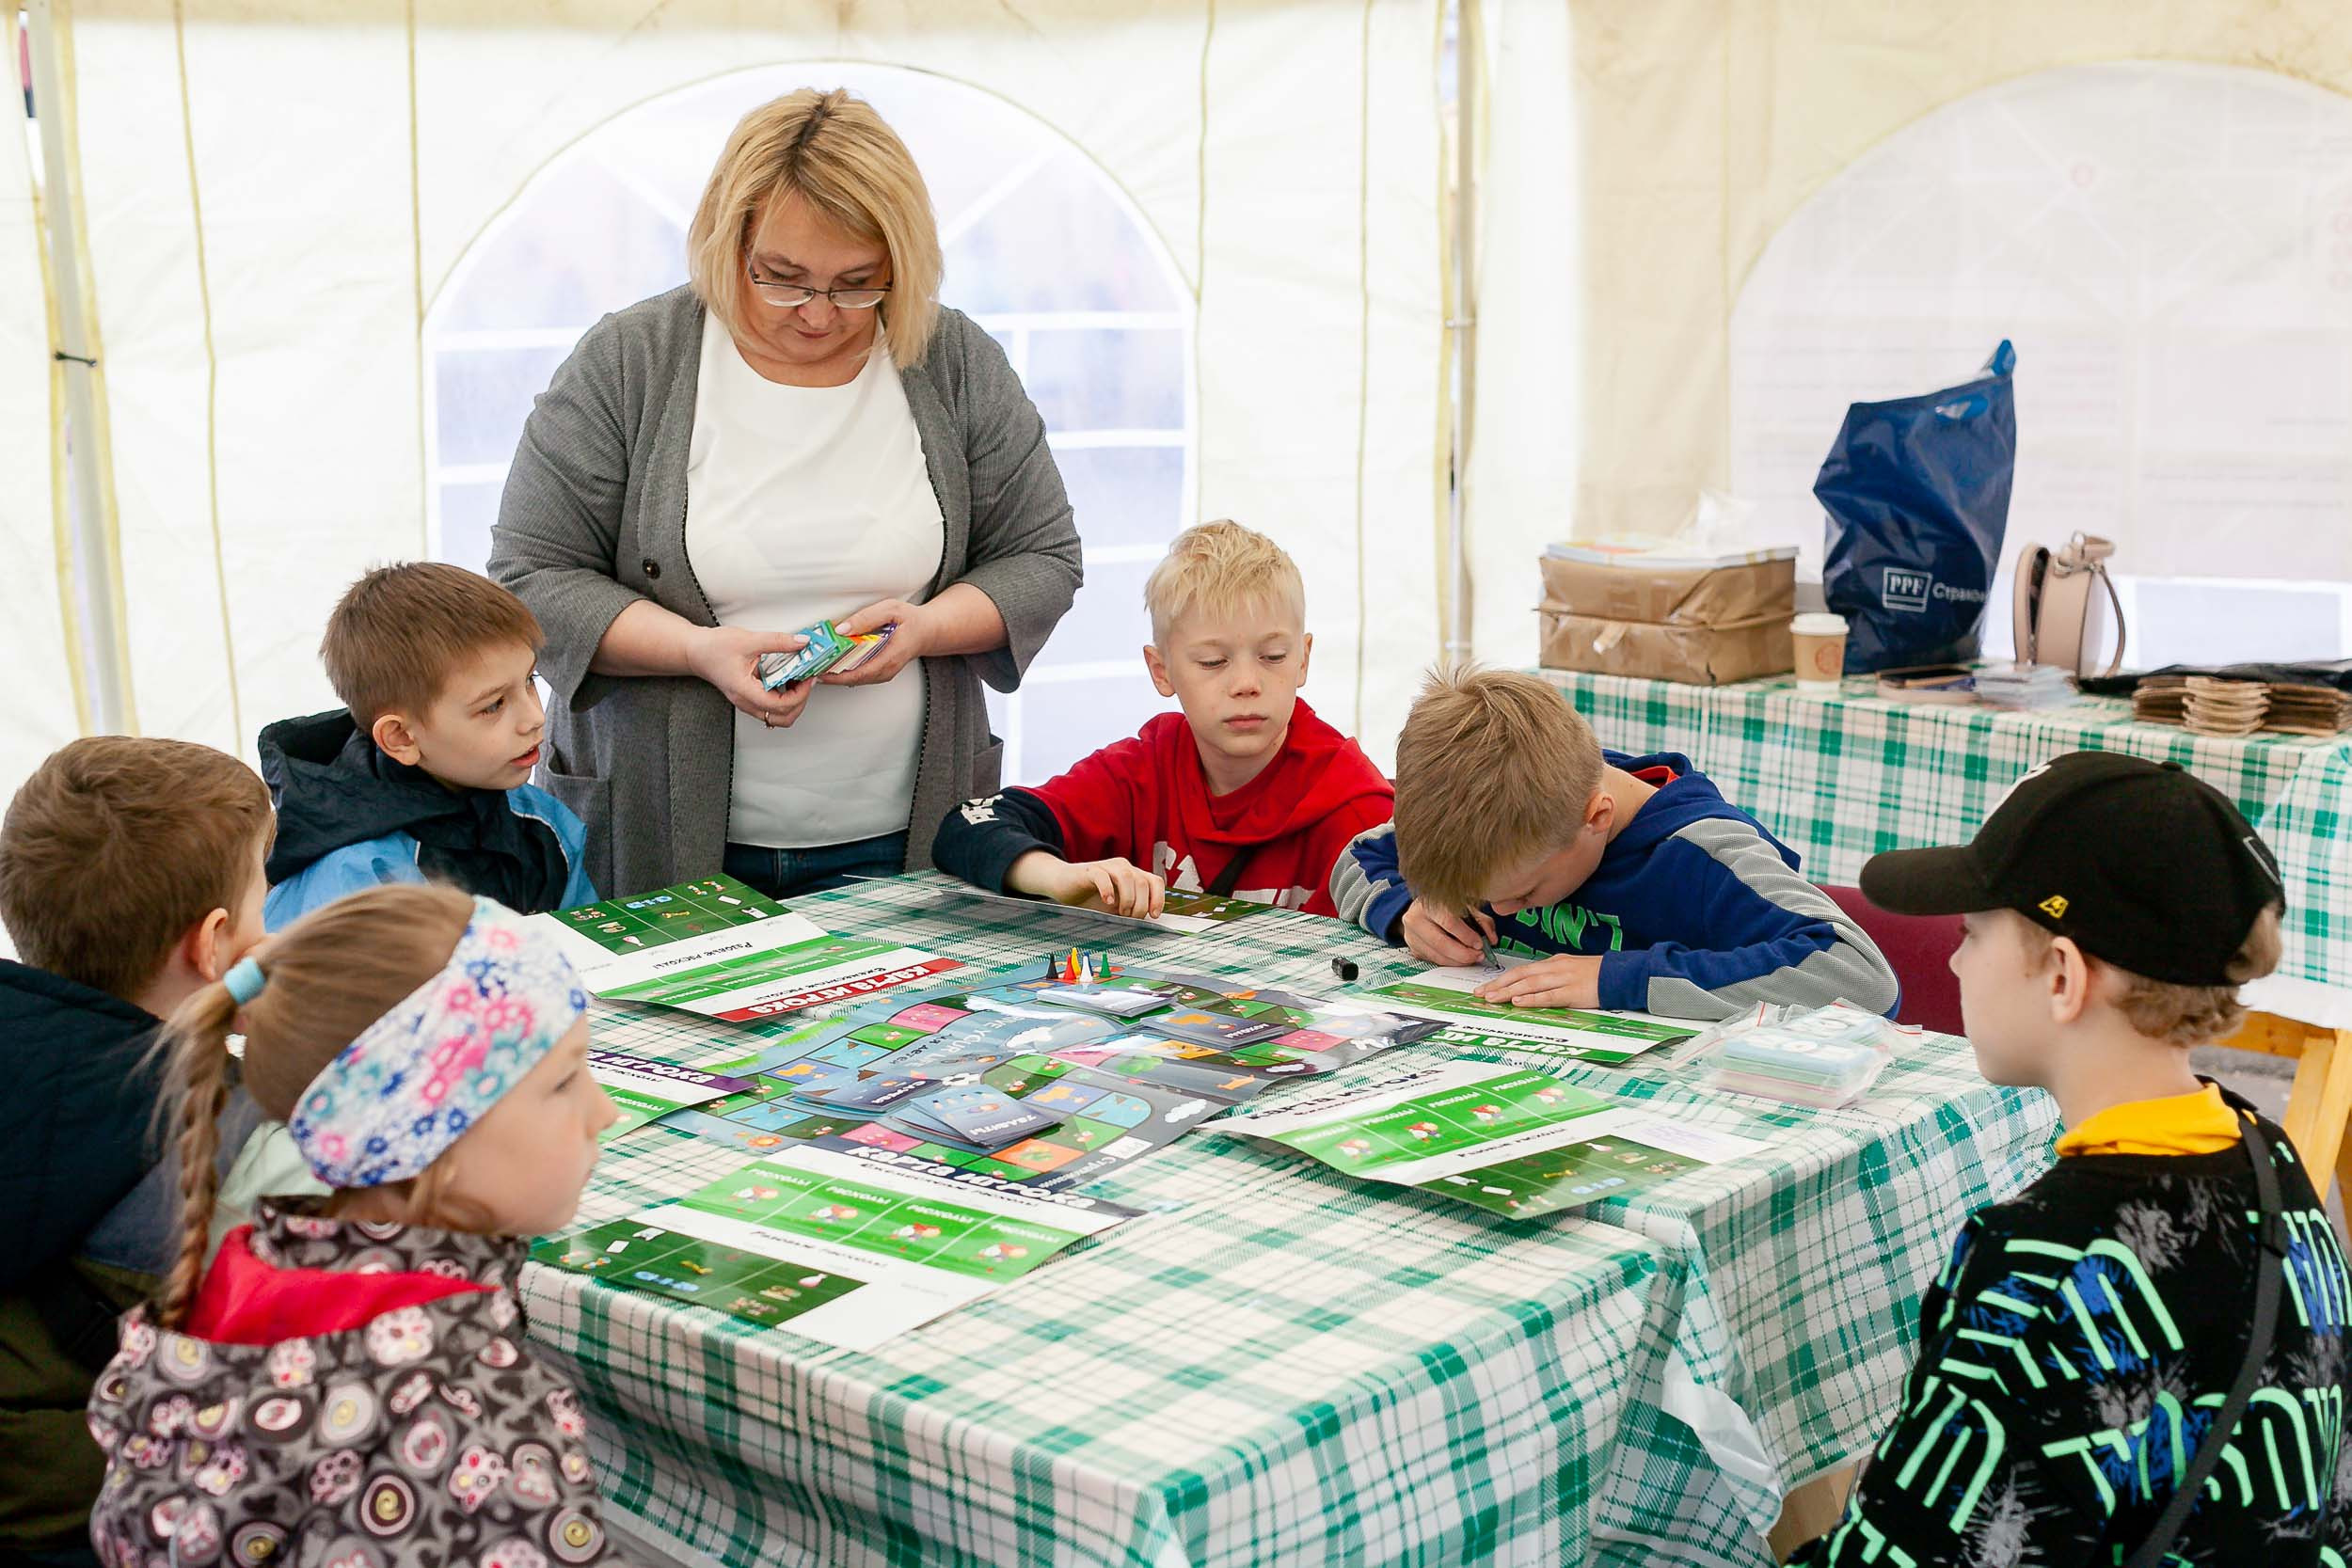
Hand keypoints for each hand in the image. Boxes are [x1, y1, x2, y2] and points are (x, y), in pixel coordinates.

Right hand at [686, 626, 815, 727]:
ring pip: (778, 716)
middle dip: (800, 701)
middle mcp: (747, 702)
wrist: (695, 651)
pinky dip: (784, 696)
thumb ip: (777, 642)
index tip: (807, 678)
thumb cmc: (713, 648)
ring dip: (793, 701)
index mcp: (745, 691)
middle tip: (806, 680)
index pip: (779, 706)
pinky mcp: (749, 697)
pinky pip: (771, 706)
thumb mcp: (748, 640)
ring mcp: (748, 702)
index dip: (799, 694)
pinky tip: (787, 678)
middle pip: (783, 718)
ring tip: (798, 679)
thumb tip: (801, 643)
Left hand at [819, 598, 927, 686]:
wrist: (927, 631)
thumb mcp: (890, 610)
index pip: (858, 672)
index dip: (836, 673)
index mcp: (890, 657)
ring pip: (853, 678)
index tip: (818, 669)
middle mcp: (886, 671)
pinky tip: (830, 662)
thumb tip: (842, 630)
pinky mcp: (879, 672)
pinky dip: (843, 670)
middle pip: (852, 678)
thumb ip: (866, 618)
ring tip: (815, 663)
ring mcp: (883, 674)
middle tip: (809, 666)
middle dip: (830, 674)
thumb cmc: (910, 619)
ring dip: (834, 673)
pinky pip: (858, 674)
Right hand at [1015, 854, 1165, 917]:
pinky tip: (1107, 902)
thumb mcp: (1116, 907)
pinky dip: (1108, 890)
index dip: (1158, 899)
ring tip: (1120, 912)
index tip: (1154, 916)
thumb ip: (1131, 910)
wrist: (1063, 884)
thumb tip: (1147, 924)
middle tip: (1129, 918)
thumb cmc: (1091, 897)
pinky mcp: (1090, 870)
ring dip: (1128, 898)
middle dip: (1140, 905)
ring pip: (1127, 876)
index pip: (1155, 882)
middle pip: (1143, 882)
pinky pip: (1103, 876)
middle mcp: (1123, 867)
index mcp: (1133, 875)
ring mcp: (1107, 867)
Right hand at [1400, 900, 1496, 966]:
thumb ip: (1482, 922)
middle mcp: (1415, 918)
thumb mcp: (1466, 907)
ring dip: (1458, 961)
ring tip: (1472, 958)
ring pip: (1436, 955)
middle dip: (1463, 954)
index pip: (1448, 922)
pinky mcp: (1412, 948)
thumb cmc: (1447, 906)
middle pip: (1440, 943)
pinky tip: (1459, 959)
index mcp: (1429, 902)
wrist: (1423, 908)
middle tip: (1478, 956)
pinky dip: (1449, 962)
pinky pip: (1433, 960)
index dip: (1466, 936)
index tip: (1479, 944)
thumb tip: (1492, 940)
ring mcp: (1410, 935)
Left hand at [1474, 953, 1602, 1009]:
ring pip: (1530, 985)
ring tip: (1491, 998)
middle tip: (1479, 994)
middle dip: (1498, 985)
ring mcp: (1563, 979)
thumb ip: (1552, 975)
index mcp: (1553, 963)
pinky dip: (1532, 999)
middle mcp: (1555, 968)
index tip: (1485, 987)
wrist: (1620, 974)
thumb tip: (1533, 985)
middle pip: (1521, 976)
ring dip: (1508, 992)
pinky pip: (1548, 996)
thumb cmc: (1597, 974)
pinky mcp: (1573, 992)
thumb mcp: (1571, 969)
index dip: (1501, 978)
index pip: (1522, 970)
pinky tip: (1518, 1002)